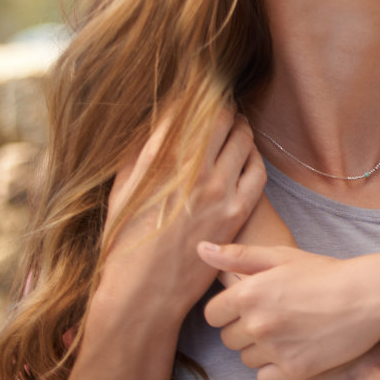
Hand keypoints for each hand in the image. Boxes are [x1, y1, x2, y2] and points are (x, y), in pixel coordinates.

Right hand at [98, 111, 265, 317]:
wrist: (143, 292)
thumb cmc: (124, 242)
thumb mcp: (122, 190)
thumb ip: (140, 154)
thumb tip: (158, 125)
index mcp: (160, 161)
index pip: (190, 110)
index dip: (199, 95)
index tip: (201, 87)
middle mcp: (193, 172)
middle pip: (222, 119)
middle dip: (223, 107)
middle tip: (221, 104)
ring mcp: (219, 192)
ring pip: (242, 141)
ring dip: (240, 127)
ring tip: (235, 124)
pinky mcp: (236, 212)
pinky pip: (256, 172)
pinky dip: (253, 157)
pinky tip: (246, 154)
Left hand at [200, 244, 379, 379]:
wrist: (370, 297)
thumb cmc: (326, 274)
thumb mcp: (282, 257)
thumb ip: (238, 256)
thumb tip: (199, 249)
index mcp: (248, 293)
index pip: (213, 315)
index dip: (230, 310)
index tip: (253, 305)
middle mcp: (257, 323)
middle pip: (228, 339)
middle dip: (246, 330)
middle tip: (277, 317)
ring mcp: (275, 349)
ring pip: (246, 360)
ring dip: (261, 350)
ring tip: (290, 332)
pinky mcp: (293, 371)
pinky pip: (264, 379)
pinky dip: (276, 370)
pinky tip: (295, 351)